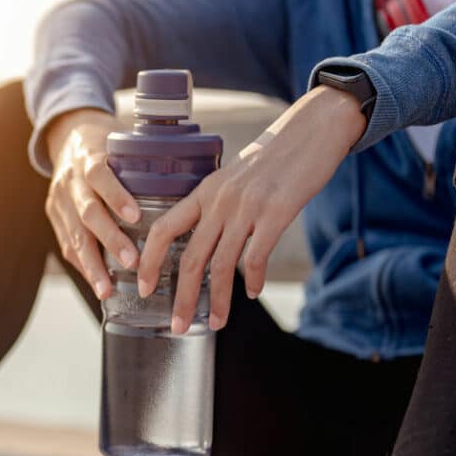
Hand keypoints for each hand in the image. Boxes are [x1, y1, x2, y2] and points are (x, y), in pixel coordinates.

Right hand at [44, 108, 142, 299]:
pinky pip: (67, 247)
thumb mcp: (123, 143)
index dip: (116, 196)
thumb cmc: (106, 144)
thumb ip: (149, 163)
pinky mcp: (54, 218)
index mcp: (89, 157)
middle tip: (133, 262)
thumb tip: (198, 181)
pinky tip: (99, 284)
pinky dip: (84, 267)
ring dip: (92, 265)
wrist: (66, 137)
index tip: (136, 217)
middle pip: (87, 212)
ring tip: (107, 290)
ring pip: (73, 236)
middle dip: (110, 239)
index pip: (99, 175)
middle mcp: (70, 180)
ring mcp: (59, 201)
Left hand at [135, 85, 366, 332]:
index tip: (144, 288)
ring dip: (217, 300)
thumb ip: (216, 207)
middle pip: (190, 258)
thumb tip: (206, 243)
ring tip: (217, 322)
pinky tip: (252, 292)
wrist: (312, 129)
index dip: (150, 262)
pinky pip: (256, 257)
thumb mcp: (233, 179)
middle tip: (177, 326)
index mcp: (203, 192)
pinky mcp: (276, 213)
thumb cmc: (272, 159)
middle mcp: (219, 201)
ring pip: (222, 265)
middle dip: (182, 298)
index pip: (163, 230)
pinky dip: (253, 280)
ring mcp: (246, 208)